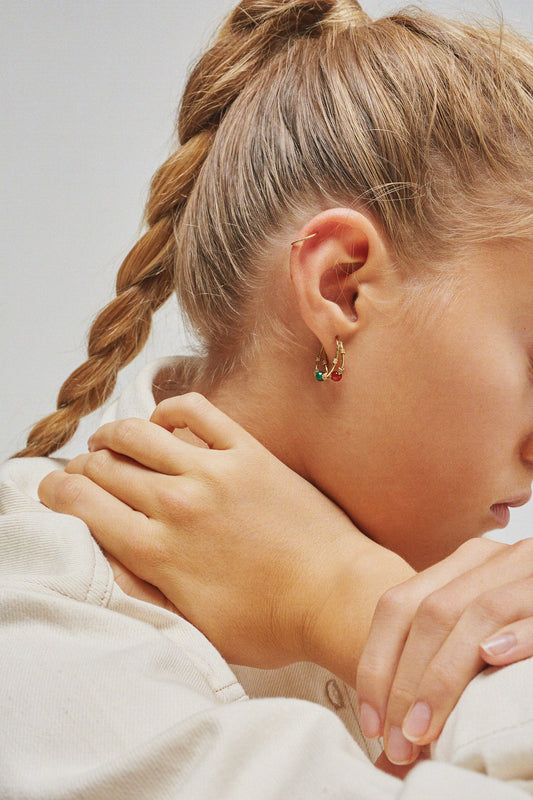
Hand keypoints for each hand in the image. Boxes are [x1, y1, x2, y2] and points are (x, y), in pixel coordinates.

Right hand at [39, 393, 412, 671]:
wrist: (337, 595)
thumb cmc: (271, 622)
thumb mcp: (195, 627)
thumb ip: (144, 591)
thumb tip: (107, 557)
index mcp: (160, 551)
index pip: (84, 504)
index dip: (57, 492)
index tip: (55, 490)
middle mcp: (179, 504)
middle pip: (105, 467)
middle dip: (82, 468)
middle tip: (83, 473)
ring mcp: (215, 471)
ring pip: (139, 433)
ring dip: (112, 434)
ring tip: (107, 442)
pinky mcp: (249, 452)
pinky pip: (197, 411)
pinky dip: (170, 409)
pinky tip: (162, 423)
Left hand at [356, 536, 532, 764]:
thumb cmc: (516, 633)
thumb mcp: (469, 637)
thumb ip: (435, 664)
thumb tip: (388, 749)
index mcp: (461, 565)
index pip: (398, 605)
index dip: (377, 664)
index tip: (371, 723)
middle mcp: (491, 560)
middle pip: (433, 612)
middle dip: (408, 681)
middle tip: (400, 740)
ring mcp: (528, 571)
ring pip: (479, 612)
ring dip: (446, 675)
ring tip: (425, 726)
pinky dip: (516, 637)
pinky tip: (493, 658)